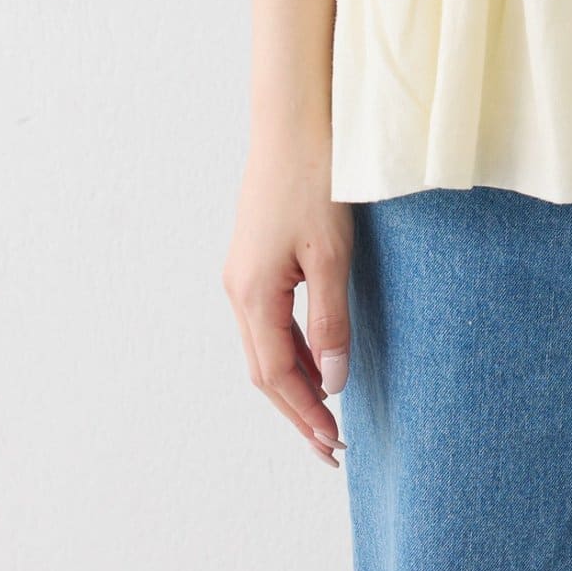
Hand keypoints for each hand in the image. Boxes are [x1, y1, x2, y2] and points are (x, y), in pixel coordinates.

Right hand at [222, 129, 354, 468]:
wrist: (293, 123)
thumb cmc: (315, 180)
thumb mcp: (331, 254)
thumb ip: (331, 320)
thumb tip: (333, 381)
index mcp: (253, 294)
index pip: (278, 375)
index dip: (305, 414)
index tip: (333, 445)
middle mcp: (238, 290)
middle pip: (264, 370)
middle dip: (297, 410)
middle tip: (330, 447)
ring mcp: (242, 274)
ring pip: (264, 347)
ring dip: (294, 382)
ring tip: (327, 414)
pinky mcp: (254, 259)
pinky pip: (268, 322)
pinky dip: (291, 350)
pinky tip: (316, 359)